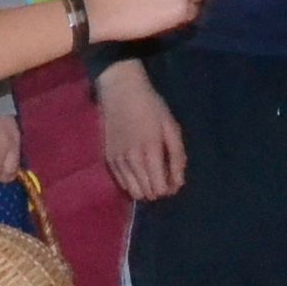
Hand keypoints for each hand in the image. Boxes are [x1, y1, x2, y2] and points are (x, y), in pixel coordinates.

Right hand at [96, 62, 187, 201]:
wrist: (120, 91)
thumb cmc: (151, 106)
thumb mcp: (171, 127)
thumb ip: (177, 157)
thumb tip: (178, 184)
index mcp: (150, 151)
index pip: (160, 189)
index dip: (170, 188)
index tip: (174, 178)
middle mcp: (132, 161)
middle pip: (147, 194)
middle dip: (159, 190)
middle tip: (164, 175)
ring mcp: (118, 161)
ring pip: (133, 192)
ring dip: (145, 188)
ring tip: (150, 174)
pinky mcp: (108, 159)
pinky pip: (122, 184)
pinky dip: (132, 183)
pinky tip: (137, 169)